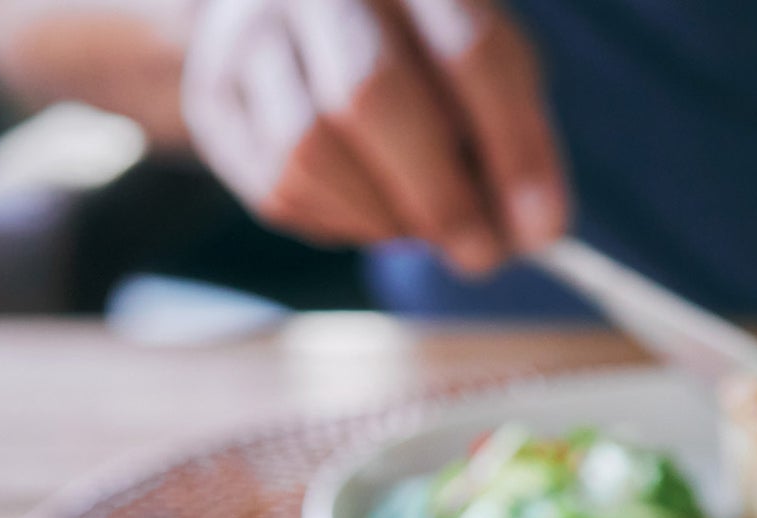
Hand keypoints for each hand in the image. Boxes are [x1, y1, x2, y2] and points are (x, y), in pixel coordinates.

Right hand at [181, 0, 566, 274]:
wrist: (290, 16)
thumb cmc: (415, 51)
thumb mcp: (479, 67)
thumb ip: (514, 134)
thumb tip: (533, 231)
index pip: (470, 49)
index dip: (513, 149)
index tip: (542, 230)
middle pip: (372, 94)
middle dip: (439, 196)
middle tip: (480, 255)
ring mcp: (250, 33)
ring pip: (311, 148)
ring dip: (383, 217)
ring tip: (423, 231)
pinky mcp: (215, 98)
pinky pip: (279, 187)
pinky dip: (342, 224)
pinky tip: (372, 217)